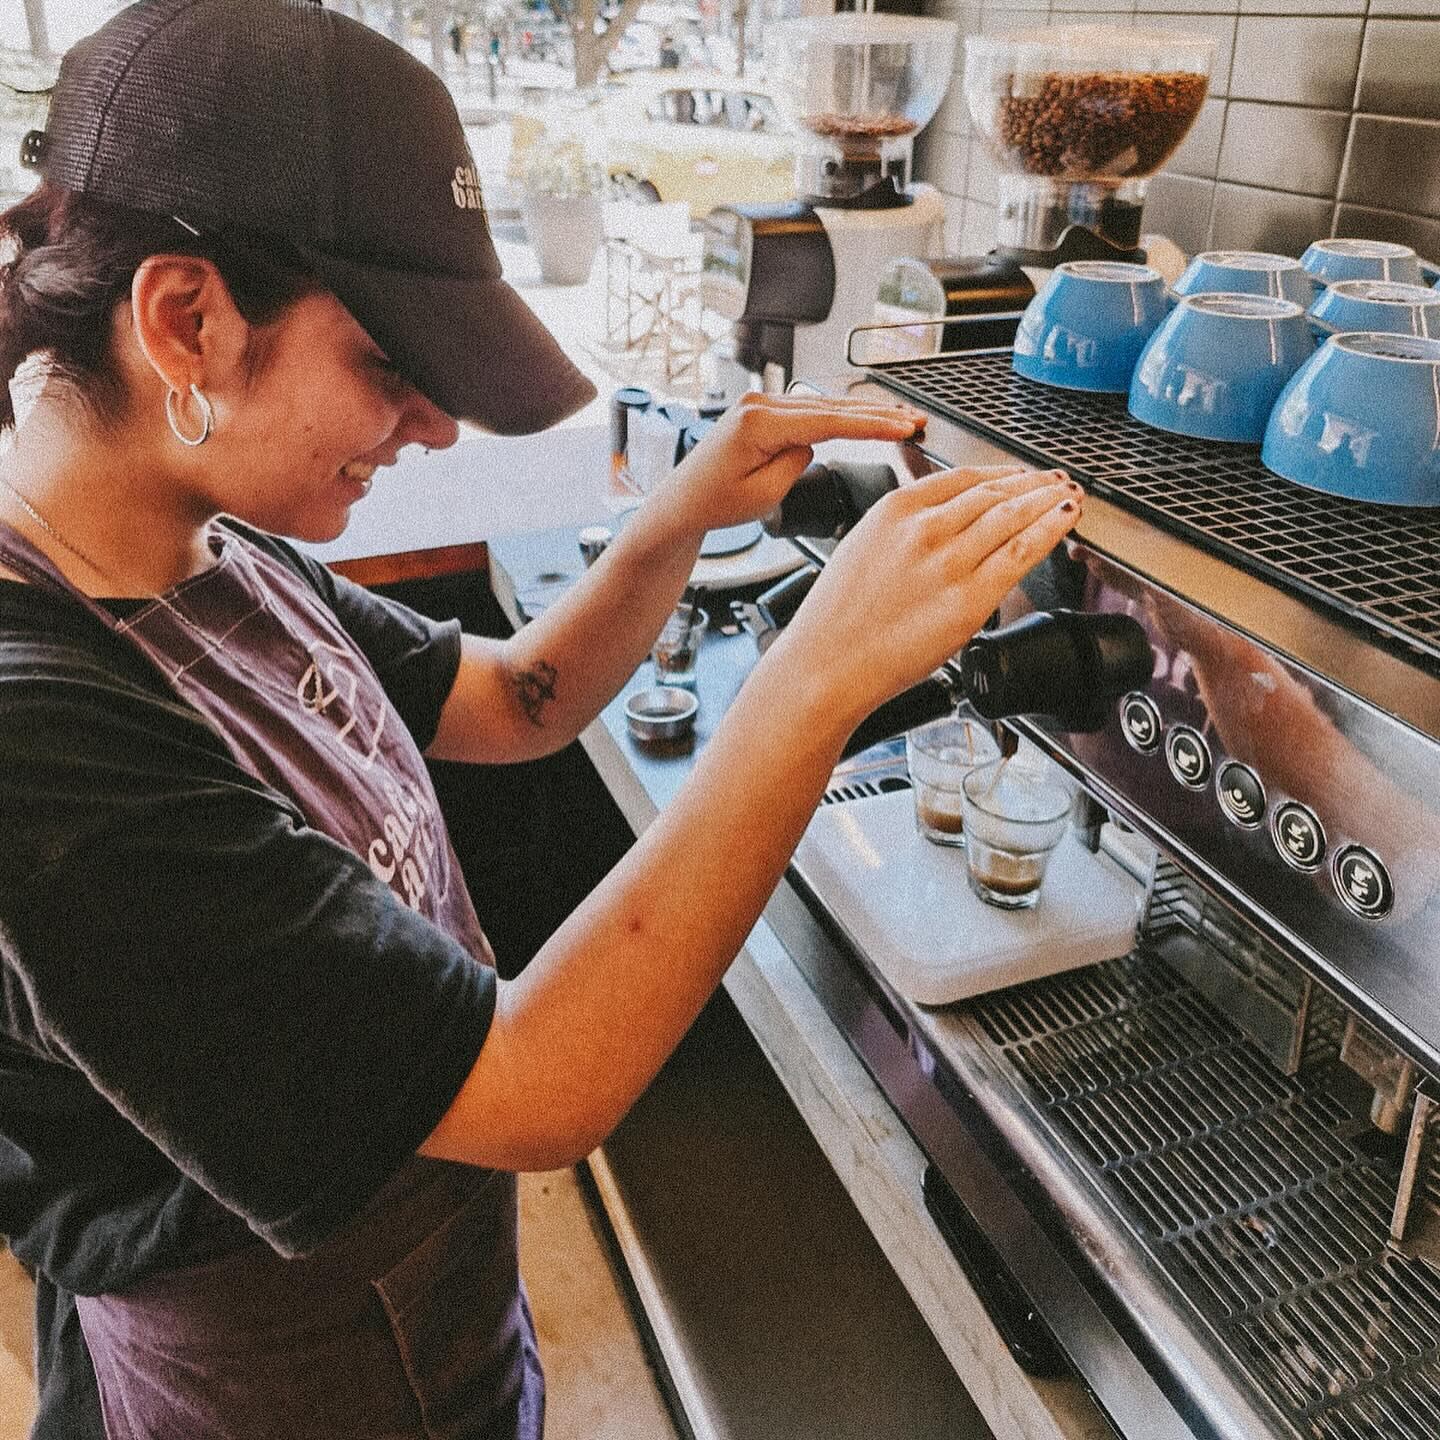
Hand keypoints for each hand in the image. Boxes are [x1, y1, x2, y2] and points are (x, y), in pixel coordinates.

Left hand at [664, 391, 927, 533]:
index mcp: (760, 421)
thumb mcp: (765, 493)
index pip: (830, 420)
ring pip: (824, 405)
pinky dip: (838, 416)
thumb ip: (798, 463)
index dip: (872, 425)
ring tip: (899, 419)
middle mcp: (759, 404)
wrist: (683, 502)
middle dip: (877, 414)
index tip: (904, 428)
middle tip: (915, 420)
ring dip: (862, 413)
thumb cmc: (715, 502)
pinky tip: (863, 418)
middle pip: (832, 406)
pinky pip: (809, 410)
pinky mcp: (762, 412)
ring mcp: (760, 404)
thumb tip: (814, 444)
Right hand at [775, 464, 1083, 731]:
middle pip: (994, 493)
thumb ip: (904, 528)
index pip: (963, 477)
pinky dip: (1050, 530)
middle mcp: (925, 528)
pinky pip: (1021, 553)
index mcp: (895, 509)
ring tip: (1068, 496)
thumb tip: (943, 522)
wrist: (827, 664)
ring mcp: (949, 562)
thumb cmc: (837, 620)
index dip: (1002, 473)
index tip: (1019, 475)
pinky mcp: (969, 598)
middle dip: (1033, 483)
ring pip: (1014, 516)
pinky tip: (1065, 519)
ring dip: (1048, 500)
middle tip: (1056, 480)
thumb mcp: (862, 546)